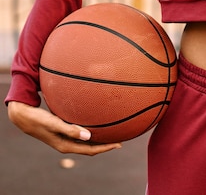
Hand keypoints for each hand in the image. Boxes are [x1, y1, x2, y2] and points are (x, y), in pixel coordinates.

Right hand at [7, 101, 121, 155]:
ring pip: (86, 141)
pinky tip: (94, 123)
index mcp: (66, 145)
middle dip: (105, 145)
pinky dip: (90, 131)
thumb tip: (89, 136)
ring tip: (111, 132)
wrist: (25, 116)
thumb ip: (70, 130)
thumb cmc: (39, 119)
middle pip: (90, 147)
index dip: (105, 148)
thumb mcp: (54, 124)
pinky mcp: (63, 131)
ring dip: (98, 138)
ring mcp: (65, 138)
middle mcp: (67, 143)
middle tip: (120, 139)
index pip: (90, 150)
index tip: (119, 144)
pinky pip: (80, 133)